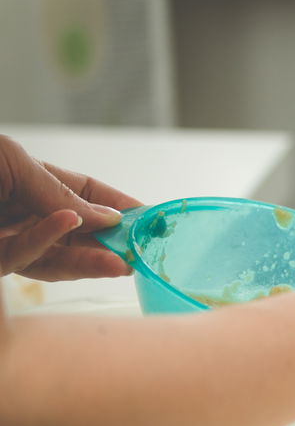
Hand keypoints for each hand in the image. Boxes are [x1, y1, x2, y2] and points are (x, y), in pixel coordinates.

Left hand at [0, 134, 142, 279]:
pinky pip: (24, 257)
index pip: (87, 198)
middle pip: (80, 237)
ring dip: (91, 262)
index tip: (150, 219)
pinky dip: (46, 242)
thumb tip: (109, 218)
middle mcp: (26, 215)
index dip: (119, 208)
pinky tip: (67, 223)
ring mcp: (12, 240)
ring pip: (58, 260)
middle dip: (112, 245)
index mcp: (32, 184)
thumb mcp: (15, 162)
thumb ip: (59, 191)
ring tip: (121, 264)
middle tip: (141, 252)